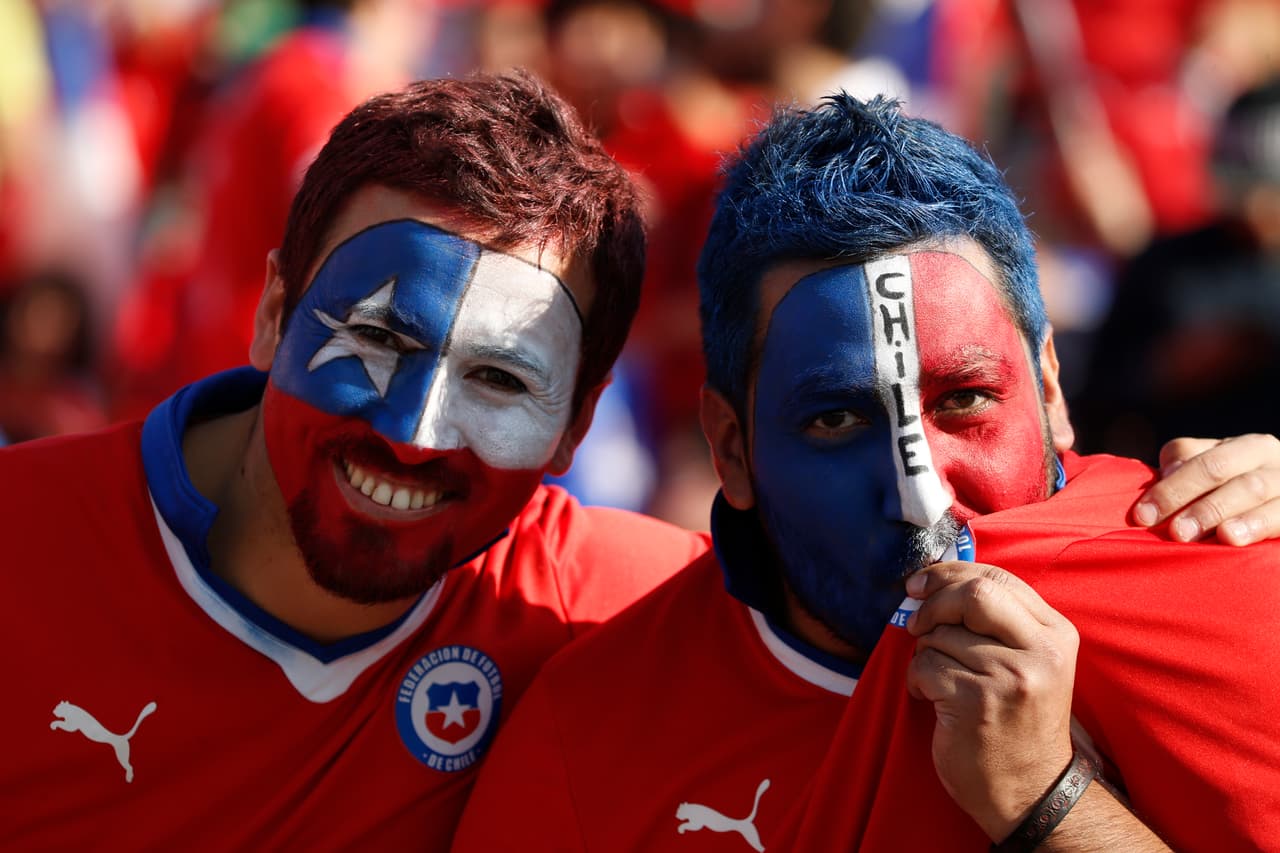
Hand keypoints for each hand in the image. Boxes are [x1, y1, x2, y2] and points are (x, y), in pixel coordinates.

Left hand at [904, 562, 1076, 841]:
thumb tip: (931, 579)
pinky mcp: (977, 702)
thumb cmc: (1016, 720)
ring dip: (924, 652)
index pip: (997, 577)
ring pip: (940, 634)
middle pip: (973, 593)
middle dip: (934, 602)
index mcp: (1056, 634)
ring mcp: (1011, 678)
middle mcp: (1041, 652)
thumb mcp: (1027, 661)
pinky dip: (917, 680)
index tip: (920, 585)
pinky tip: (932, 698)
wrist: (1029, 791)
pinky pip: (925, 666)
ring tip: (940, 680)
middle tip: (916, 623)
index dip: (949, 573)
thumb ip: (995, 619)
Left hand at [1133, 434, 1279, 544]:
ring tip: (1189, 534)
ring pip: (1251, 489)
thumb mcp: (1218, 478)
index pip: (1198, 458)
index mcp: (1241, 447)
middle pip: (1218, 468)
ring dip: (1215, 511)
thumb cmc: (1242, 497)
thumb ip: (1187, 469)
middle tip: (1166, 528)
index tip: (1142, 515)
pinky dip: (1254, 525)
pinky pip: (1279, 516)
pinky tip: (1232, 538)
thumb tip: (1164, 477)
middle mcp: (1266, 455)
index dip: (1168, 485)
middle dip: (1185, 496)